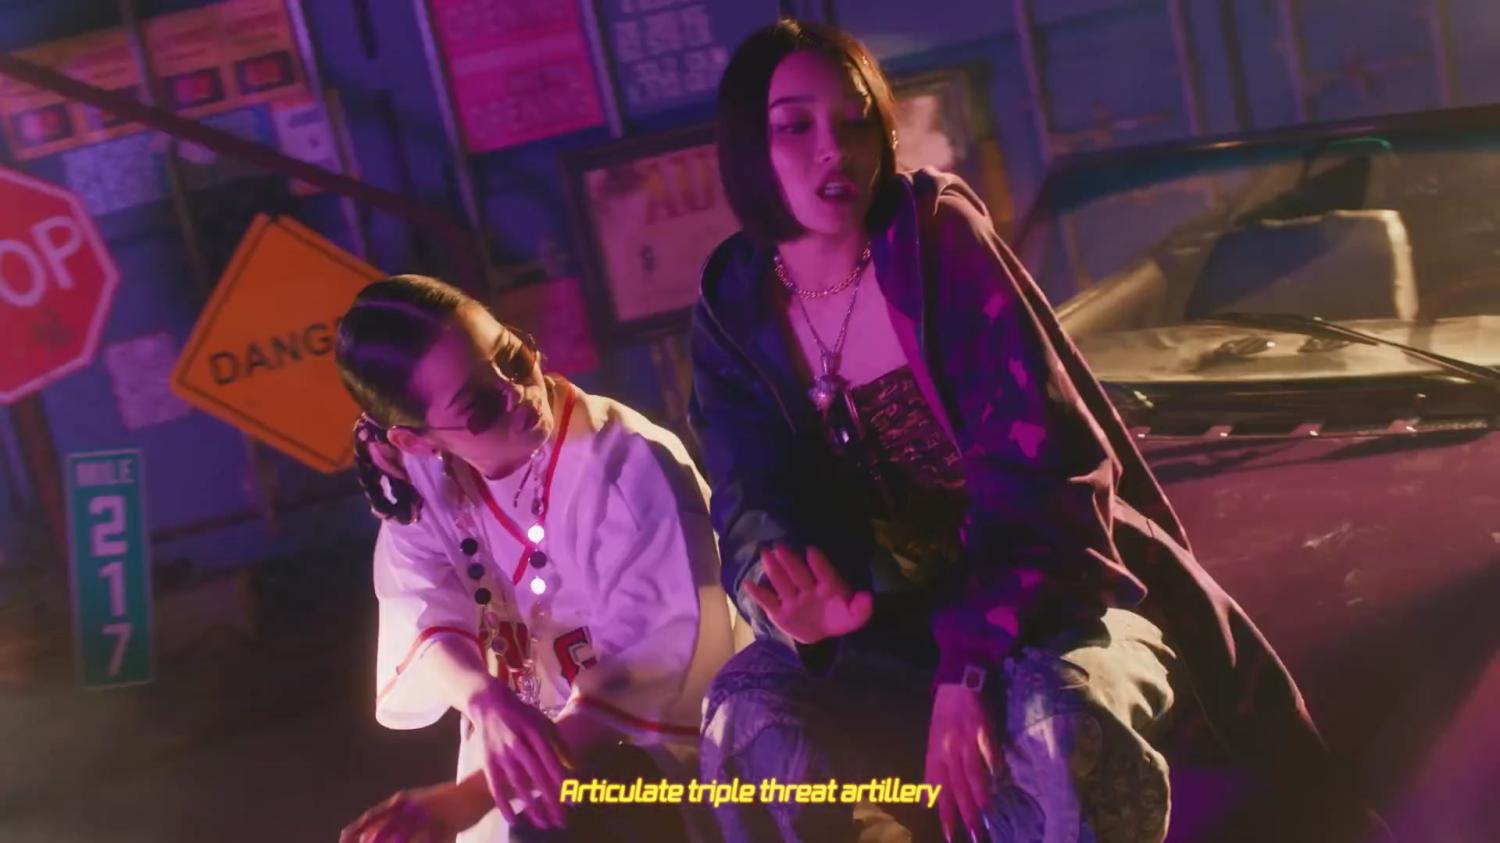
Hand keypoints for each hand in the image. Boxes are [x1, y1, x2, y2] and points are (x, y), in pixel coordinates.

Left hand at [339, 783, 468, 842]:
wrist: (473, 792)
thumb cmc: (442, 799)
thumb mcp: (415, 802)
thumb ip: (395, 814)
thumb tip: (370, 833)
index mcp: (401, 801)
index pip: (372, 816)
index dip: (355, 830)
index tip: (342, 839)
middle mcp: (410, 808)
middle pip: (382, 831)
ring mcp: (427, 818)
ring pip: (401, 839)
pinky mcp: (442, 827)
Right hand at [464, 683, 570, 828]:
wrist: (489, 703)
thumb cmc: (522, 715)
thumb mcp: (544, 722)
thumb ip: (560, 744)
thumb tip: (575, 767)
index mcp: (536, 731)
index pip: (552, 761)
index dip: (563, 782)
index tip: (573, 801)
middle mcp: (519, 742)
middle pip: (538, 776)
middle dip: (551, 800)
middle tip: (561, 820)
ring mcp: (502, 752)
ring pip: (518, 784)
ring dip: (531, 806)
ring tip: (543, 824)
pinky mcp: (488, 760)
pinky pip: (496, 786)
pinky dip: (503, 803)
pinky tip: (513, 819)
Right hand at [743, 544, 872, 644]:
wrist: (822, 633)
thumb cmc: (839, 617)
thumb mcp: (854, 617)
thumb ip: (862, 609)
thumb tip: (867, 597)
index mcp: (828, 587)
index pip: (824, 574)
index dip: (819, 564)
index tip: (812, 551)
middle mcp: (808, 589)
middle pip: (799, 574)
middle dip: (791, 561)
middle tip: (781, 547)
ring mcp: (792, 599)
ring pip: (782, 583)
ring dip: (774, 569)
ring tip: (765, 555)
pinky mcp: (779, 611)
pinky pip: (767, 601)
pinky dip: (758, 593)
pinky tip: (748, 584)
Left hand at [926, 683, 1001, 841]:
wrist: (957, 682)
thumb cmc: (944, 714)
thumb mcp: (932, 742)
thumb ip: (933, 772)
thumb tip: (926, 800)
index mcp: (935, 753)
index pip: (938, 789)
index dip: (943, 811)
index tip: (948, 834)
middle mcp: (948, 750)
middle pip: (956, 786)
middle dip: (964, 813)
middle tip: (971, 834)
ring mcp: (966, 740)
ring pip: (972, 773)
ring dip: (979, 796)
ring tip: (985, 817)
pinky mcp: (982, 729)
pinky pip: (988, 751)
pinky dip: (994, 765)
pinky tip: (1000, 779)